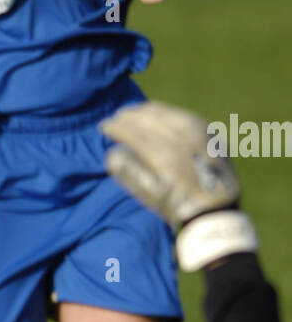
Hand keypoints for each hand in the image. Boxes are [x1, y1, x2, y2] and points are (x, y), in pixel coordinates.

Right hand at [101, 101, 239, 227]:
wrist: (217, 210)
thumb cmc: (178, 206)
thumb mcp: (150, 196)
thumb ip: (128, 172)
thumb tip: (112, 153)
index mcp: (163, 156)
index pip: (132, 131)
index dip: (115, 127)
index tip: (104, 127)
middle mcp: (181, 138)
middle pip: (147, 117)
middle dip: (127, 116)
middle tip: (116, 119)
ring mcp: (196, 132)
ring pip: (164, 112)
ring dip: (144, 112)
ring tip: (133, 115)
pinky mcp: (207, 130)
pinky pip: (180, 114)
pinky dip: (164, 113)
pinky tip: (157, 117)